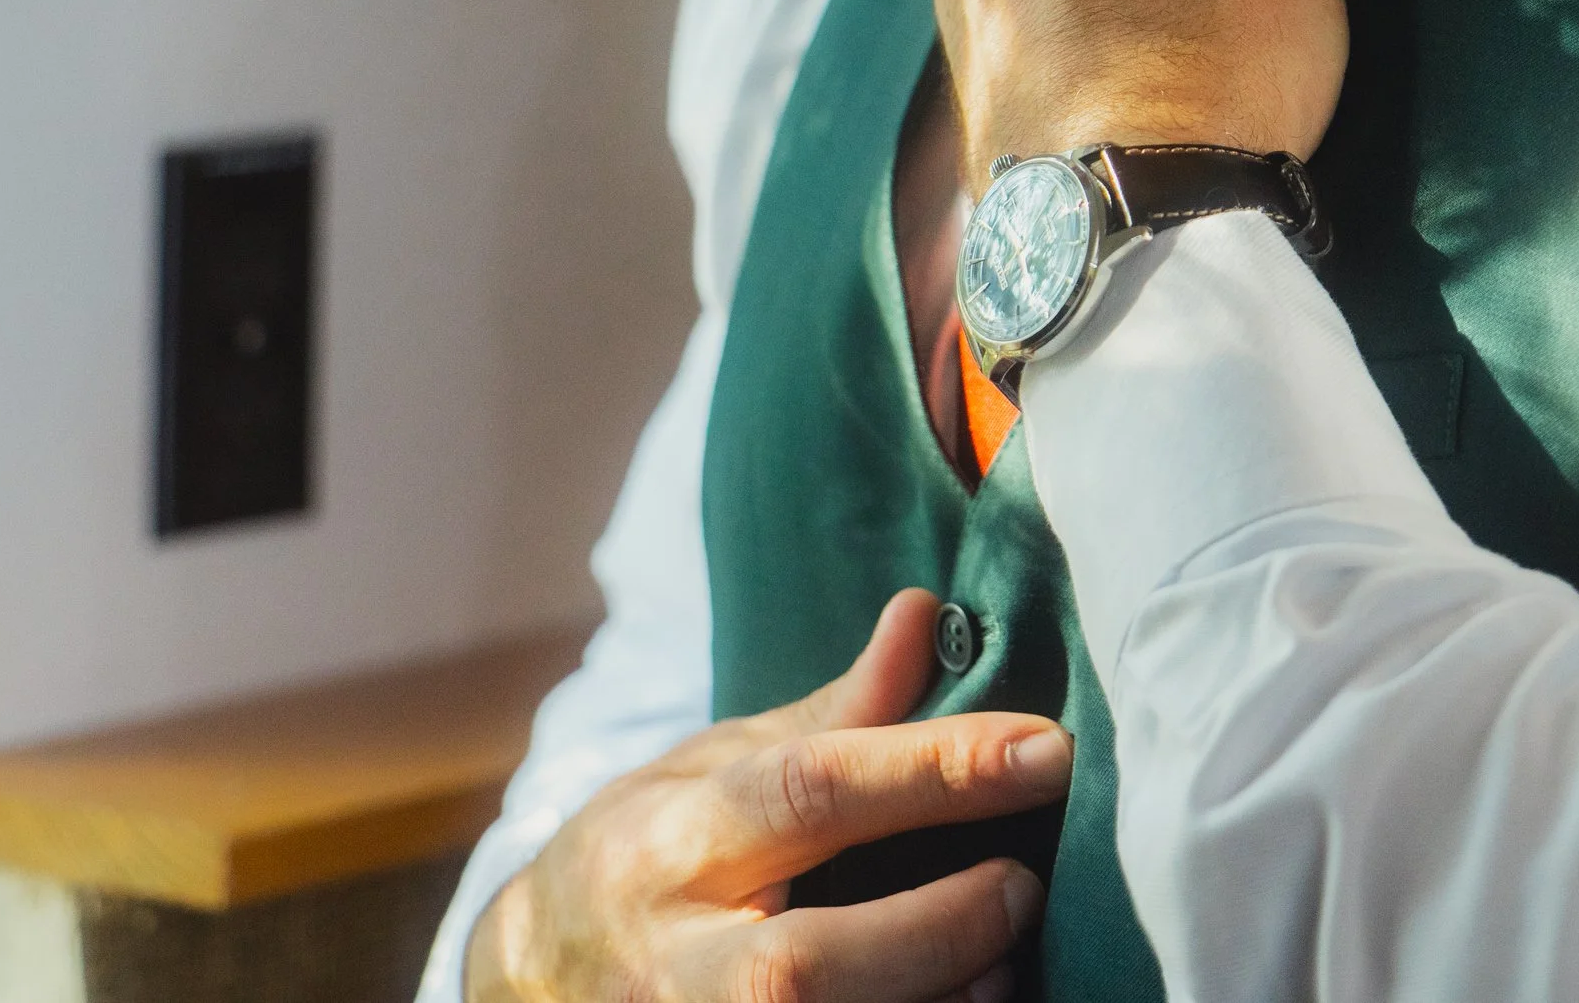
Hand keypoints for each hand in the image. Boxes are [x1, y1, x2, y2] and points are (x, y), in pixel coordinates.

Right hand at [467, 590, 1068, 1002]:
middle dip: (936, 928)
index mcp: (673, 838)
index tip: (1047, 748)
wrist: (531, 977)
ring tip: (1008, 962)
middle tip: (1024, 882)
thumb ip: (835, 713)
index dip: (934, 768)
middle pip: (800, 967)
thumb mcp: (716, 766)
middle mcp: (670, 956)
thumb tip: (927, 613)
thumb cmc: (648, 856)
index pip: (808, 792)